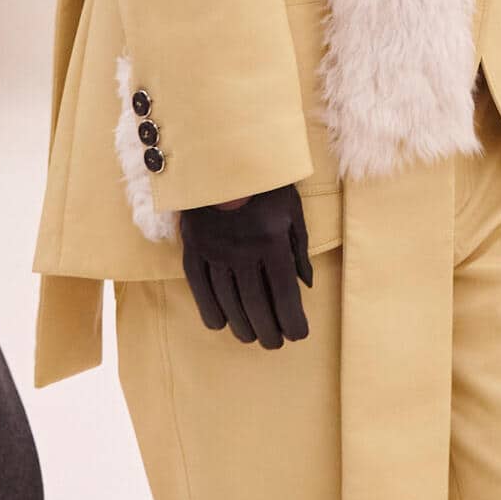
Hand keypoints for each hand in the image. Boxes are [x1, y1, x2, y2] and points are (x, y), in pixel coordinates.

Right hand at [181, 185, 313, 348]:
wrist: (223, 156)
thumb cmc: (266, 182)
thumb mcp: (293, 210)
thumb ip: (299, 249)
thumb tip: (305, 285)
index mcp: (272, 241)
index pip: (284, 292)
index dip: (292, 319)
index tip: (299, 334)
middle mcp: (242, 251)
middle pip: (256, 303)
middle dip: (268, 328)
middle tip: (274, 343)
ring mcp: (215, 250)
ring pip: (228, 300)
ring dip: (241, 324)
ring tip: (251, 337)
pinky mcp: (194, 247)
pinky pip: (200, 286)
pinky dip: (209, 308)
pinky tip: (220, 323)